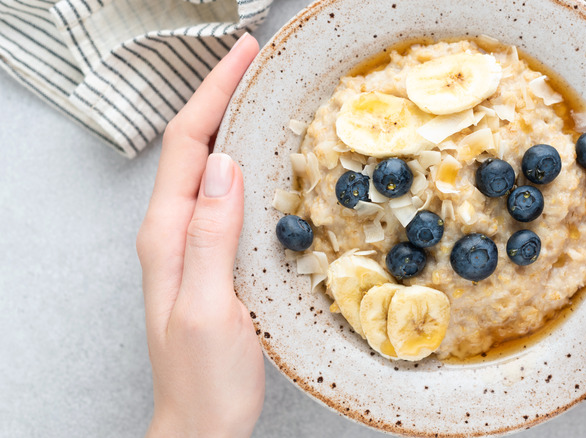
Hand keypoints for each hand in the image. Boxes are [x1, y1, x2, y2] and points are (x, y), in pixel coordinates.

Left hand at [136, 34, 263, 437]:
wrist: (201, 424)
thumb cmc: (206, 379)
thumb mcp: (210, 308)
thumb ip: (211, 237)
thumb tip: (226, 166)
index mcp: (168, 235)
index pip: (188, 146)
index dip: (213, 93)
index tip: (244, 56)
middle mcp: (172, 232)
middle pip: (193, 146)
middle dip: (220, 95)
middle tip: (256, 62)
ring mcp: (189, 244)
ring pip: (207, 166)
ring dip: (229, 123)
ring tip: (260, 94)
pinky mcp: (209, 257)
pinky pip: (222, 194)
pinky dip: (241, 161)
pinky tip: (262, 159)